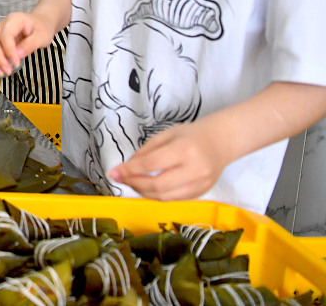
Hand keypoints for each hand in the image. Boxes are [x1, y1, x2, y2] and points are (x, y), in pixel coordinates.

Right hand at [0, 11, 55, 75]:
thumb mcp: (42, 36)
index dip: (9, 50)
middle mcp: (3, 25)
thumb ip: (31, 44)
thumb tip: (18, 55)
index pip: (6, 34)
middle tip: (8, 71)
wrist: (40, 23)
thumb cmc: (41, 28)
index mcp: (15, 20)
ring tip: (2, 73)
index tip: (16, 63)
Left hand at [108, 117, 227, 200]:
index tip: (113, 172)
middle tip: (120, 179)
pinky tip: (148, 188)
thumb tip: (126, 168)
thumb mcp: (165, 135)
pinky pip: (174, 199)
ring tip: (132, 184)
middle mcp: (194, 170)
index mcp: (184, 150)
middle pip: (157, 185)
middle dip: (134, 184)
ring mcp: (201, 184)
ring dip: (144, 193)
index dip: (129, 171)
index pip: (150, 164)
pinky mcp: (203, 193)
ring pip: (165, 197)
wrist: (221, 141)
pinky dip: (158, 196)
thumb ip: (146, 152)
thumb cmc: (191, 135)